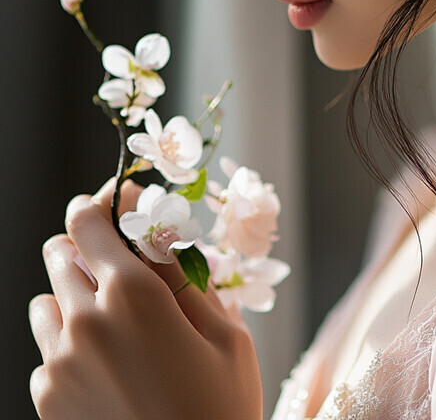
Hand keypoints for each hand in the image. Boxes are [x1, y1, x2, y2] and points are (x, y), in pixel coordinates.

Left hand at [29, 179, 262, 419]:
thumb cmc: (220, 408)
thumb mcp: (223, 333)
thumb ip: (186, 276)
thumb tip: (159, 230)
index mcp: (131, 296)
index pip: (86, 220)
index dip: (104, 202)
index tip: (125, 202)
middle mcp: (82, 323)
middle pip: (61, 253)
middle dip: (94, 249)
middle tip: (132, 268)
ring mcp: (57, 365)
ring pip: (47, 299)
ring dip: (77, 294)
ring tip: (119, 320)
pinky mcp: (47, 401)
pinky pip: (46, 350)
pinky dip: (70, 342)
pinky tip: (111, 365)